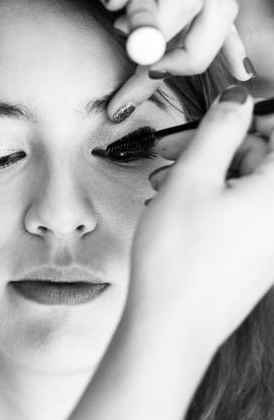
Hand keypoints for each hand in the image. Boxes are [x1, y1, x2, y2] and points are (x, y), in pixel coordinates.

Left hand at [30, 0, 254, 122]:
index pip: (183, 0)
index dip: (159, 36)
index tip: (126, 44)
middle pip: (214, 10)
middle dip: (184, 56)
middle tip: (142, 77)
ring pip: (214, 17)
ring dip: (187, 59)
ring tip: (142, 88)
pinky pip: (212, 11)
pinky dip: (224, 43)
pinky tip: (236, 70)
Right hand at [130, 85, 273, 348]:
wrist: (172, 325)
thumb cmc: (180, 255)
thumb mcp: (192, 177)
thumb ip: (220, 129)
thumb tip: (238, 98)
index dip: (249, 115)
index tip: (217, 113)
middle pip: (262, 159)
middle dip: (216, 147)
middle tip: (171, 150)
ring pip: (246, 185)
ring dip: (207, 174)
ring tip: (163, 183)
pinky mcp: (259, 255)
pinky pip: (243, 212)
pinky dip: (212, 200)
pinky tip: (176, 204)